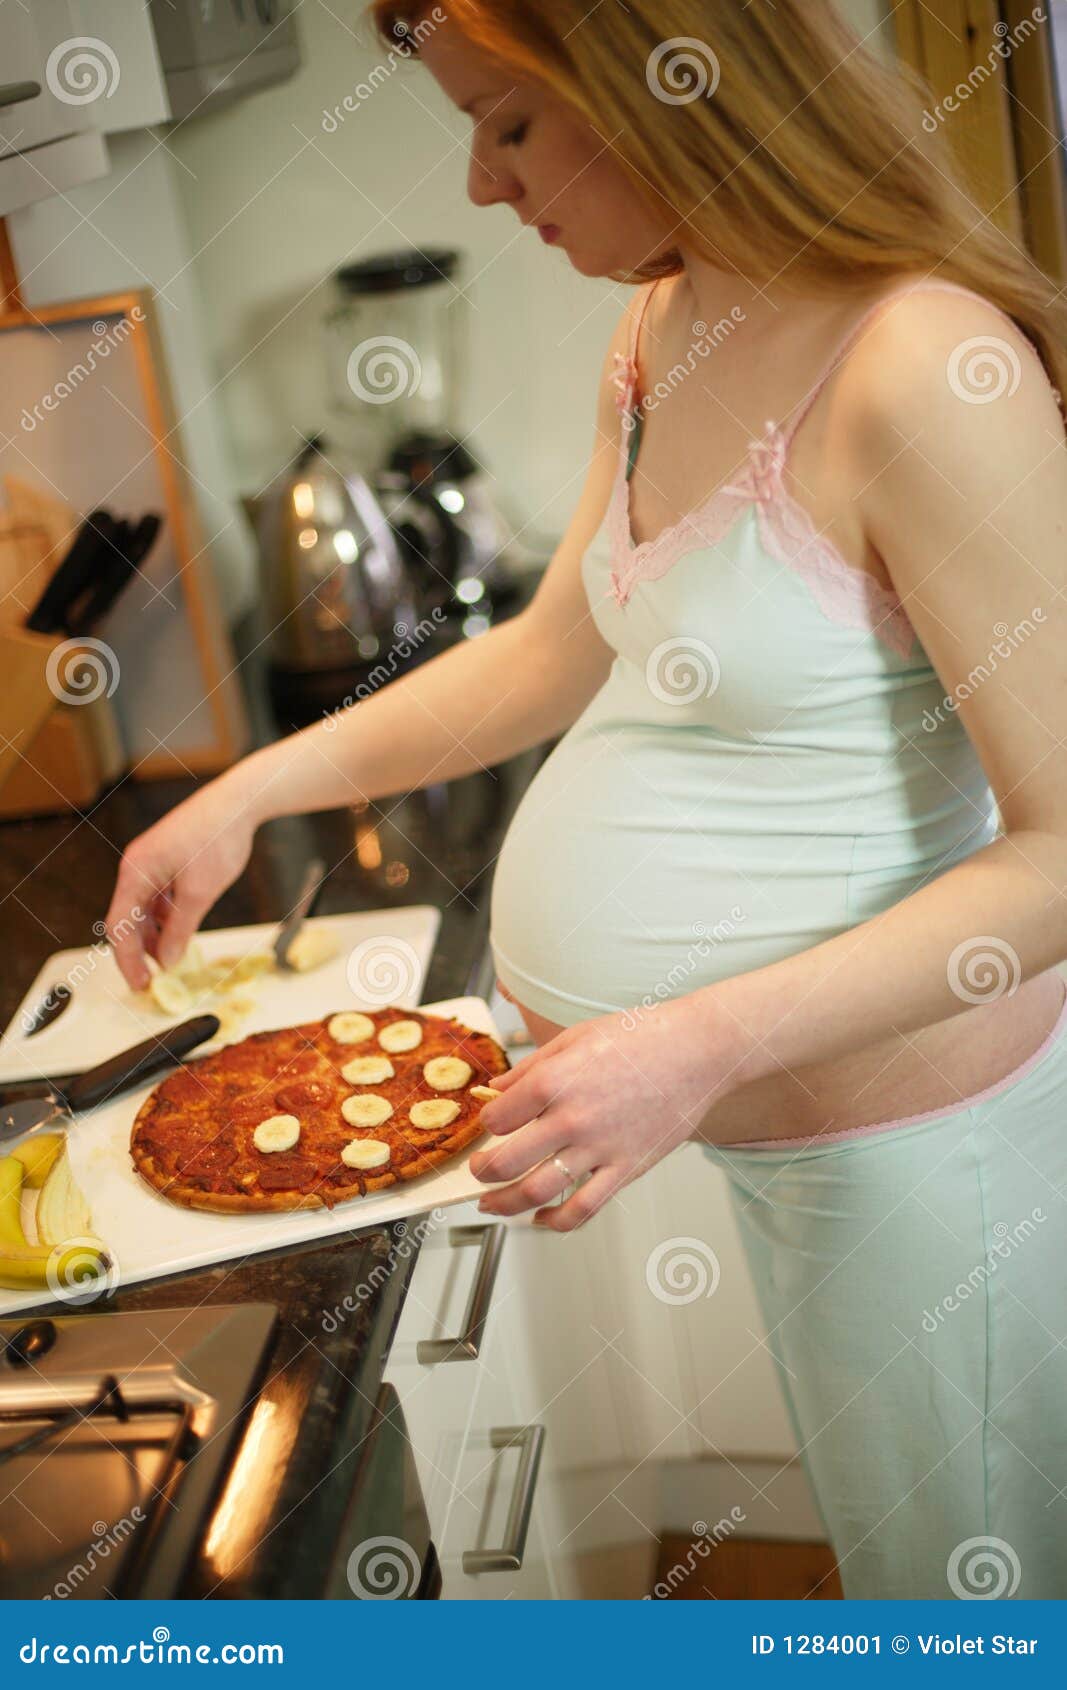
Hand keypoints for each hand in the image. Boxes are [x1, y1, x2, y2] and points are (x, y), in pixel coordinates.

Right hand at [105, 765, 260, 989]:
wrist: (238, 802)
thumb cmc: (218, 838)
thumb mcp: (200, 892)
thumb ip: (180, 929)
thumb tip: (166, 960)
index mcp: (135, 872)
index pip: (119, 927)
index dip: (127, 961)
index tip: (141, 985)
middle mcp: (136, 867)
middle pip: (127, 919)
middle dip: (140, 951)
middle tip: (155, 979)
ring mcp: (151, 863)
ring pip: (144, 910)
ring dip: (155, 936)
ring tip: (172, 958)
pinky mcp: (166, 861)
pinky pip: (158, 898)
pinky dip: (166, 918)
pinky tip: (180, 932)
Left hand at [469, 994, 740, 1229]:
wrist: (698, 1049)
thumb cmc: (643, 1036)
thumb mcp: (576, 1037)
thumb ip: (531, 1066)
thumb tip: (496, 1090)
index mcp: (555, 1080)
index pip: (497, 1117)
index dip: (485, 1124)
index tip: (488, 1125)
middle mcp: (573, 1117)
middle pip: (506, 1162)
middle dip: (482, 1171)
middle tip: (477, 1170)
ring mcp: (601, 1147)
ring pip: (537, 1192)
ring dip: (505, 1203)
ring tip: (491, 1203)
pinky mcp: (627, 1168)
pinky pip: (583, 1208)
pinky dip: (555, 1222)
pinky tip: (542, 1218)